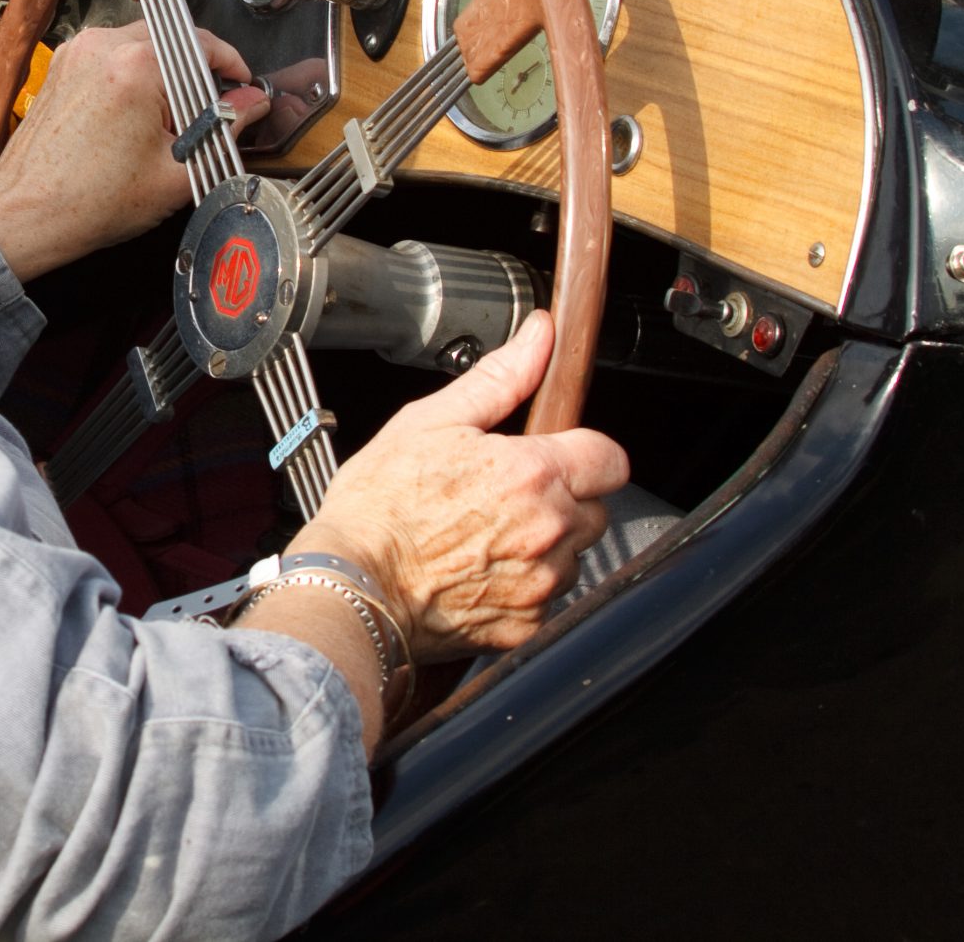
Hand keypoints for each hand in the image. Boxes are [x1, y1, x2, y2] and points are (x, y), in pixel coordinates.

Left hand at [0, 21, 265, 281]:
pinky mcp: (62, 66)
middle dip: (195, 71)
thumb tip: (253, 104)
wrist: (27, 214)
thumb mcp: (177, 171)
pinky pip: (112, 57)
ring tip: (165, 123)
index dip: (232, 65)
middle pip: (172, 39)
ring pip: (141, 46)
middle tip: (207, 111)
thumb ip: (225, 130)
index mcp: (135, 65)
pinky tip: (134, 121)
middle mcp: (103, 46)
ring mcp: (77, 52)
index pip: (203, 43)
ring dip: (163, 74)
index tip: (241, 85)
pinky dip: (131, 79)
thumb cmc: (90, 201)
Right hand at [293, 312, 628, 662]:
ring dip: (546, 542)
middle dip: (562, 497)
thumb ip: (500, 377)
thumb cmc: (380, 506)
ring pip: (574, 554)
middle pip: (595, 508)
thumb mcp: (433, 421)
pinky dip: (525, 584)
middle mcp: (548, 531)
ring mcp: (540, 583)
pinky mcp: (527, 626)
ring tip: (487, 533)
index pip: (610, 458)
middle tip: (506, 494)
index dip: (582, 450)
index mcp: (532, 474)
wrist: (353, 585)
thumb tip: (540, 337)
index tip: (555, 454)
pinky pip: (548, 597)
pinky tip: (481, 569)